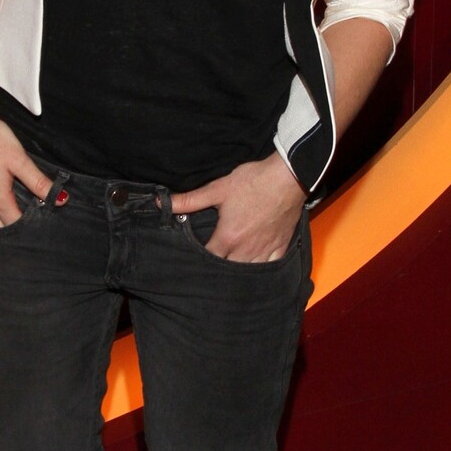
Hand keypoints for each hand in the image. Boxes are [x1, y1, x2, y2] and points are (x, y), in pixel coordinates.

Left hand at [170, 153, 305, 261]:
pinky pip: (270, 267)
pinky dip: (262, 270)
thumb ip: (190, 200)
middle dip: (217, 270)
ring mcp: (265, 250)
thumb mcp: (218, 189)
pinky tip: (255, 269)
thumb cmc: (253, 182)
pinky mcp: (281, 246)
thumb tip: (161, 202)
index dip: (198, 262)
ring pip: (249, 273)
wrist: (288, 176)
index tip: (191, 261)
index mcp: (228, 238)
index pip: (208, 260)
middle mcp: (246, 249)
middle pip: (227, 270)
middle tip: (209, 269)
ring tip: (229, 272)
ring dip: (238, 273)